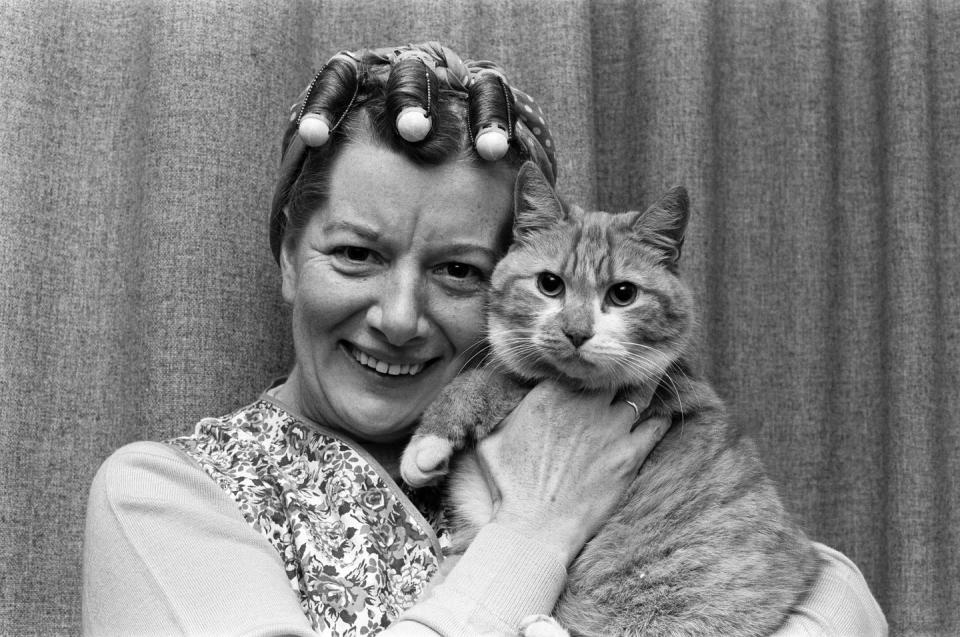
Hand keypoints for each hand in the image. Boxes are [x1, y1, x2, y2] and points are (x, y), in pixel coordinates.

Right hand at [475, 380, 669, 565]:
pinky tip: (660, 416)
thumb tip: (502, 396)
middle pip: (614, 371)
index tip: (592, 366)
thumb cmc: (509, 484)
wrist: (535, 525)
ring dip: (644, 387)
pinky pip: (657, 425)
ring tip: (648, 384)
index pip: (580, 364)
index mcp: (552, 392)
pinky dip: (660, 417)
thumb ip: (506, 410)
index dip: (587, 364)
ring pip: (641, 391)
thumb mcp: (493, 438)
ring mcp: (612, 427)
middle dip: (619, 370)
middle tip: (625, 370)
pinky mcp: (631, 453)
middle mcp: (585, 403)